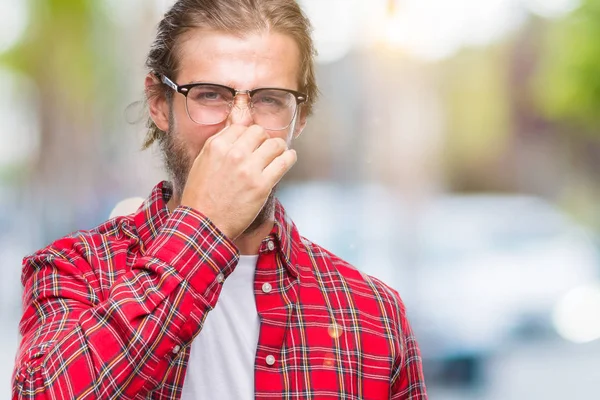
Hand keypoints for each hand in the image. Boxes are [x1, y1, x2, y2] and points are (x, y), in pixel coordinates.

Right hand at [180, 124, 296, 239]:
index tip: (252, 143)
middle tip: (265, 149)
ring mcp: (249, 169)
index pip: (242, 127)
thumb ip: (219, 143)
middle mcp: (234, 154)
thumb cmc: (200, 197)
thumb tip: (235, 126)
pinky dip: (289, 158)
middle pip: (259, 132)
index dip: (248, 135)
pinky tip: (289, 158)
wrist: (204, 224)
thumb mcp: (201, 162)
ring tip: (279, 153)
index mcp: (217, 146)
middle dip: (263, 139)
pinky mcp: (262, 185)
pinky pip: (284, 162)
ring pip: (275, 144)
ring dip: (279, 147)